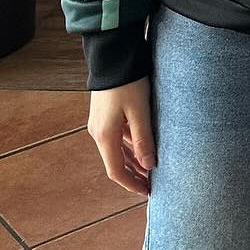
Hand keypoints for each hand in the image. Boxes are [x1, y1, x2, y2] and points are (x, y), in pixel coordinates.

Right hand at [87, 79, 154, 195]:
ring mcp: (100, 123)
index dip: (131, 184)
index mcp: (105, 136)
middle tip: (151, 183)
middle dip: (133, 175)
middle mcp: (98, 133)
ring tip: (150, 168)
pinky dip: (129, 146)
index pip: (116, 170)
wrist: (112, 57)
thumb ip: (144, 138)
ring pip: (117, 150)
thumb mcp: (140, 110)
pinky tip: (142, 146)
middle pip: (116, 162)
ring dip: (132, 160)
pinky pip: (117, 137)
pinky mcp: (105, 114)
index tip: (147, 191)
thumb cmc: (128, 82)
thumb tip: (149, 165)